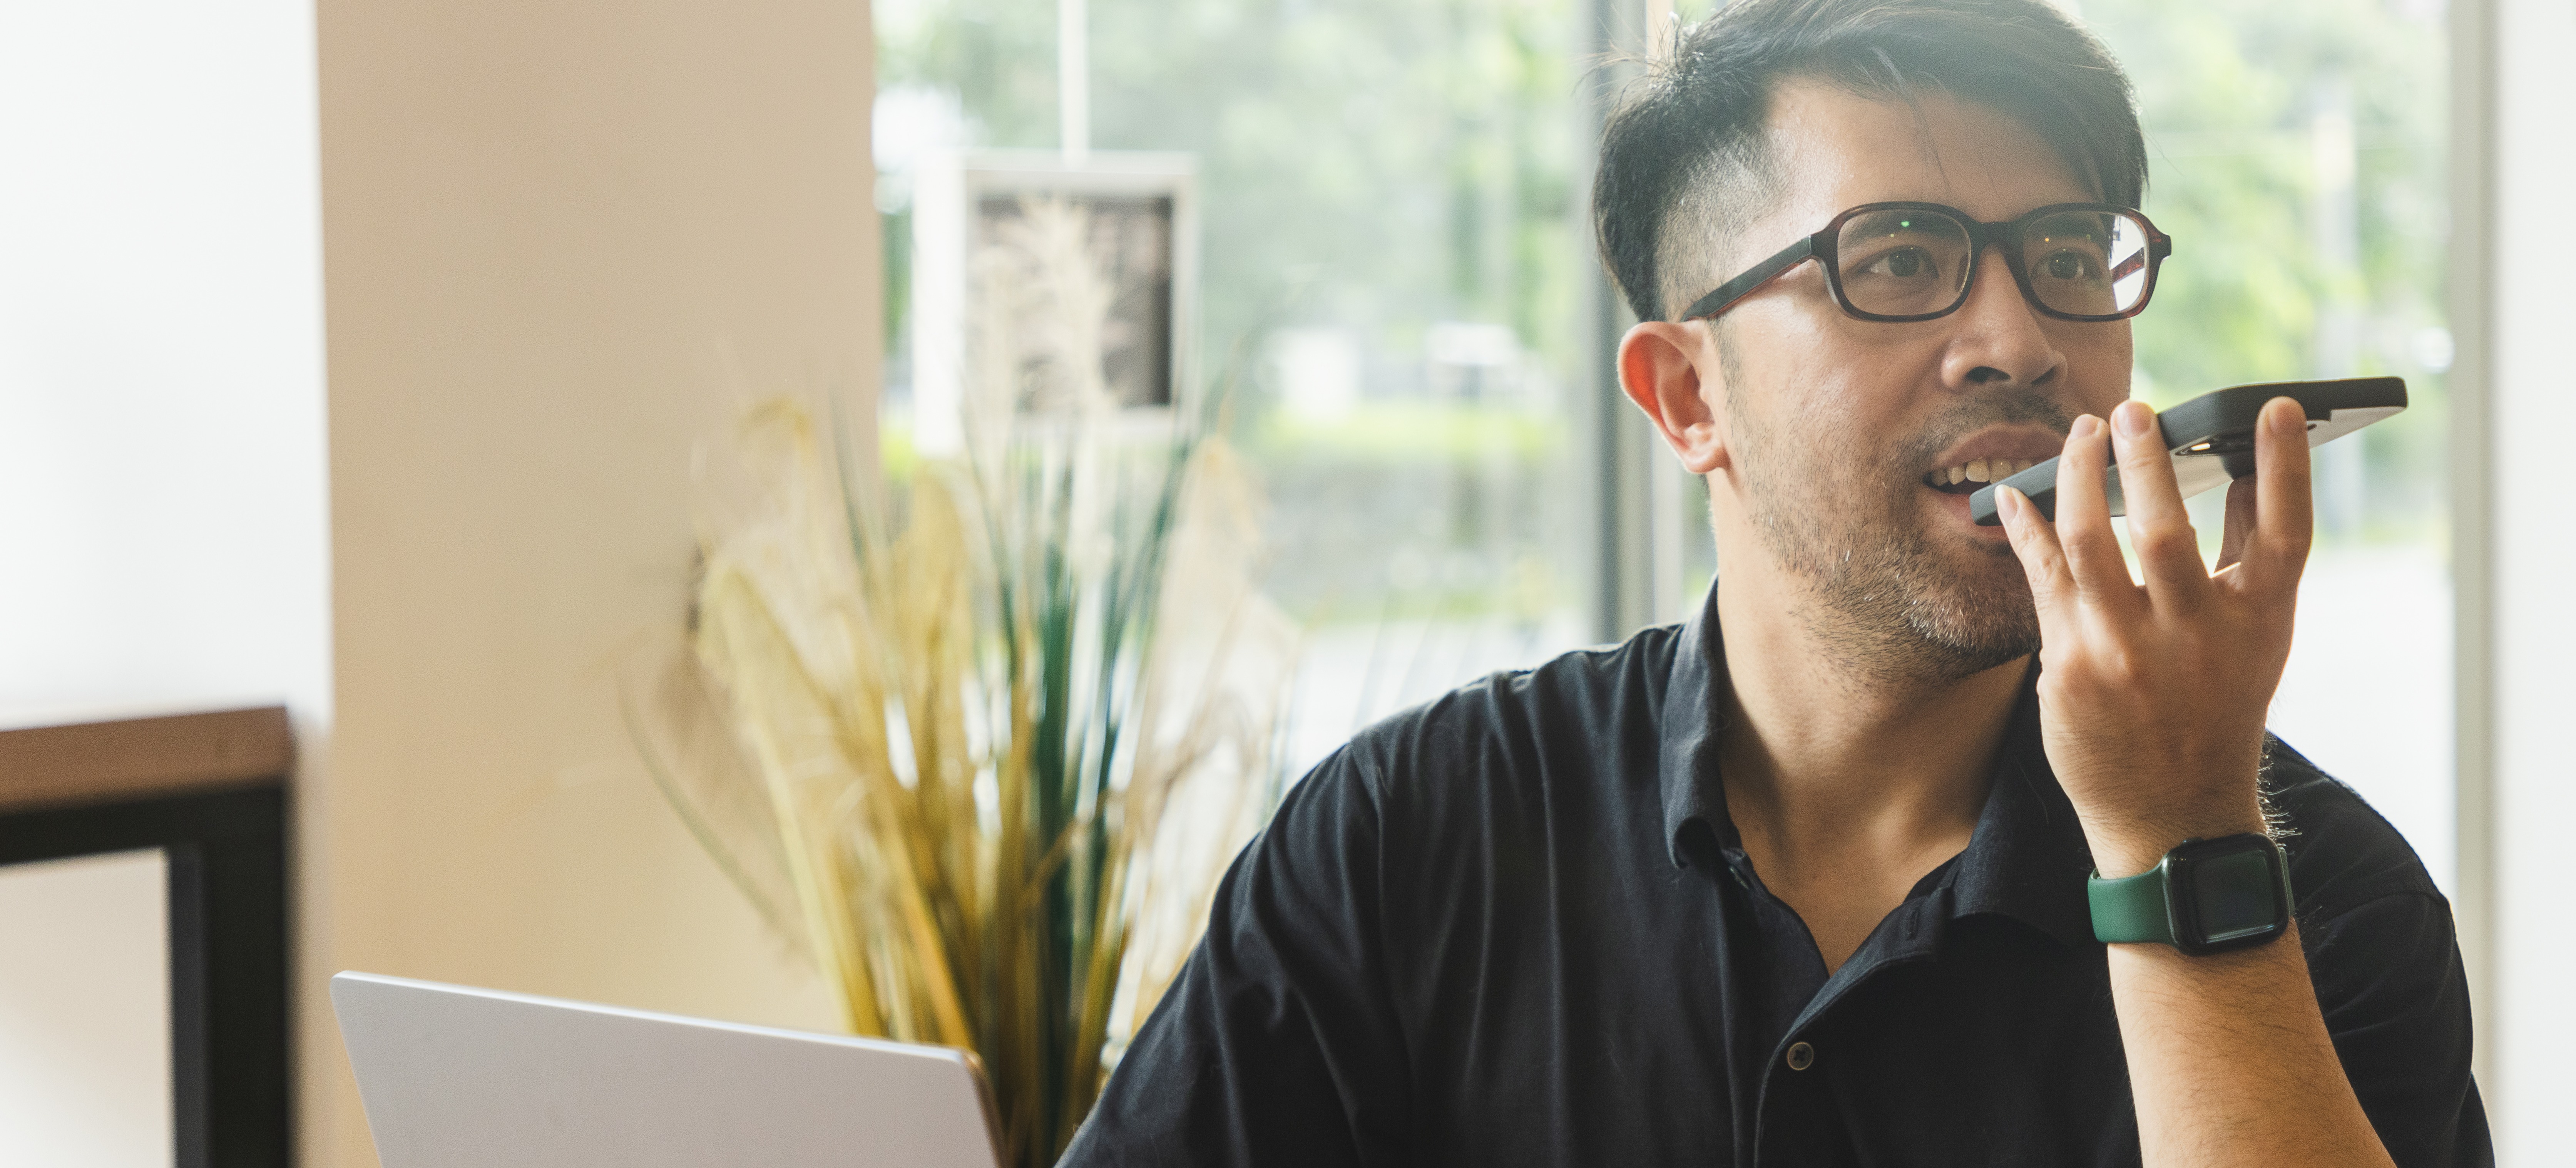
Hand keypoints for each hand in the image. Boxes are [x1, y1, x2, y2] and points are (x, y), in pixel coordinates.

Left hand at [1993, 398, 2311, 876]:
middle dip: (2147, 461)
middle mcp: (2196, 637)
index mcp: (2258, 623)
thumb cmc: (2214, 707)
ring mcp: (2129, 653)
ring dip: (2080, 478)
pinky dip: (2028, 527)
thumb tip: (2241, 465)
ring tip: (2079, 434)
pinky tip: (2018, 495)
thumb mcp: (2256, 640)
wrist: (2173, 814)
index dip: (2286, 467)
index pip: (2285, 532)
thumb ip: (2248, 557)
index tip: (2279, 406)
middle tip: (2132, 409)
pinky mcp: (2072, 666)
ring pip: (2091, 544)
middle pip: (2169, 529)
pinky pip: (2043, 577)